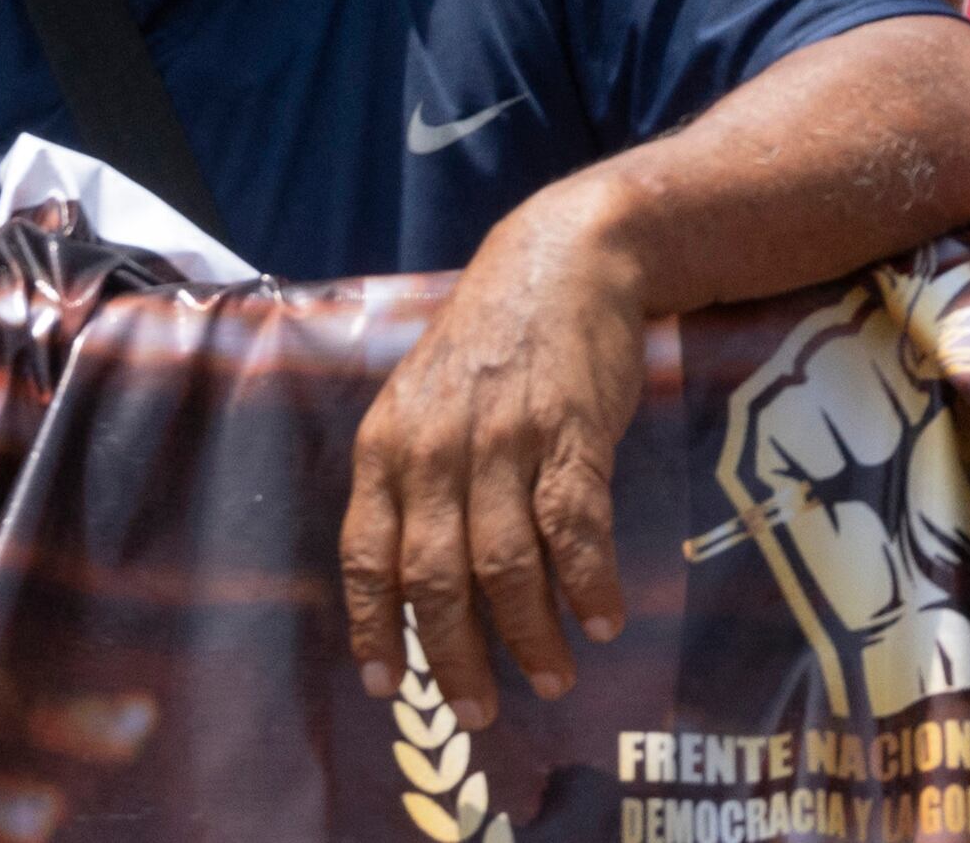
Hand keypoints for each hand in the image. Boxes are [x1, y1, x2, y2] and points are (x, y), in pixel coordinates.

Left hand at [338, 186, 647, 730]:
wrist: (567, 257)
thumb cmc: (493, 338)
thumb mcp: (425, 399)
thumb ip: (415, 477)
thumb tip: (419, 578)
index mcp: (387, 444)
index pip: (366, 556)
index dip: (376, 630)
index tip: (390, 687)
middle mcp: (436, 449)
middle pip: (434, 579)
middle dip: (455, 659)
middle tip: (480, 712)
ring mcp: (504, 440)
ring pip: (505, 565)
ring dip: (529, 636)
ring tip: (552, 678)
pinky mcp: (569, 431)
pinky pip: (573, 526)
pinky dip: (588, 582)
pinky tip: (603, 619)